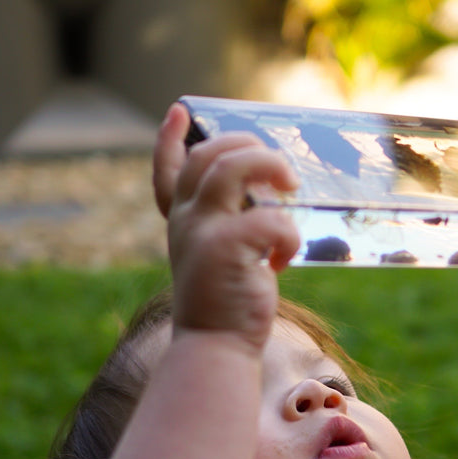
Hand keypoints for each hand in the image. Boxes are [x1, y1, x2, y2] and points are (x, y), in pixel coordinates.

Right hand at [153, 103, 300, 349]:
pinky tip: (284, 260)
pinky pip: (269, 219)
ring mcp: (203, 232)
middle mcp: (186, 221)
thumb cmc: (227, 305)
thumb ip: (230, 226)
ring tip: (290, 186)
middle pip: (207, 156)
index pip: (167, 170)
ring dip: (268, 166)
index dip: (170, 138)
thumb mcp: (220, 258)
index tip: (180, 111)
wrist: (215, 347)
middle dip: (245, 145)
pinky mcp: (227, 249)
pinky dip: (287, 234)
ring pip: (231, 168)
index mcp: (182, 222)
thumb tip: (266, 196)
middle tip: (277, 164)